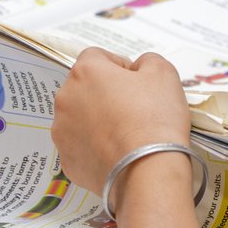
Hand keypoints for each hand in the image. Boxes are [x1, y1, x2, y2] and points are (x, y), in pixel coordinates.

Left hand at [54, 49, 190, 202]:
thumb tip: (140, 67)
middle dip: (106, 94)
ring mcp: (63, 131)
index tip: (137, 82)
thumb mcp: (164, 73)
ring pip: (80, 117)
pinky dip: (96, 146)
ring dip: (99, 120)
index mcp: (86, 72)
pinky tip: (118, 152)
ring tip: (127, 133)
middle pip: (85, 88)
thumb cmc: (155, 120)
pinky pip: (81, 146)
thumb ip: (148, 61)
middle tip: (134, 109)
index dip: (120, 67)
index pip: (98, 56)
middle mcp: (66, 98)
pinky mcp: (67, 159)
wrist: (147, 171)